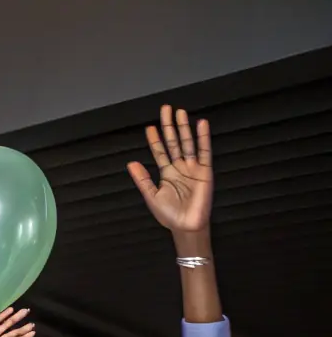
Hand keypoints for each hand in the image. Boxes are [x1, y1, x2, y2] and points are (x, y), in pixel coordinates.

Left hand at [127, 106, 212, 234]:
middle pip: (173, 142)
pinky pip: (204, 152)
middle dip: (169, 126)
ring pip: (187, 143)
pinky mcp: (205, 171)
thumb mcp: (151, 196)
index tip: (149, 127)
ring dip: (184, 128)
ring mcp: (192, 168)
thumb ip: (142, 179)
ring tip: (180, 112)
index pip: (160, 151)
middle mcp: (179, 167)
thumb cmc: (169, 214)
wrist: (185, 226)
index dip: (154, 139)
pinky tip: (201, 125)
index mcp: (166, 173)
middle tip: (165, 109)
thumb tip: (130, 163)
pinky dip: (203, 138)